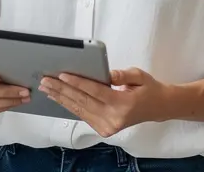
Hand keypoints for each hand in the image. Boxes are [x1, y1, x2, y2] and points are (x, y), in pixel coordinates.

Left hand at [39, 68, 170, 137]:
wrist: (157, 108)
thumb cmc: (147, 88)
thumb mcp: (139, 75)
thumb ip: (122, 75)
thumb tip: (105, 73)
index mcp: (124, 104)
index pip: (96, 92)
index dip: (77, 82)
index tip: (61, 75)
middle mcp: (114, 118)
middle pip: (83, 101)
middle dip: (62, 90)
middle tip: (45, 80)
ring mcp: (108, 127)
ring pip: (79, 110)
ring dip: (61, 98)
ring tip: (46, 88)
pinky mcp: (104, 130)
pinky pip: (82, 115)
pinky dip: (69, 105)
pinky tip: (58, 97)